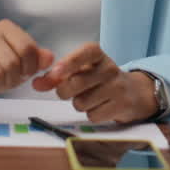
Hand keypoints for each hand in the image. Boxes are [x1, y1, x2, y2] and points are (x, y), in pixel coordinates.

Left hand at [31, 42, 157, 122]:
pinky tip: (100, 107)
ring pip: (81, 102)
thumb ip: (56, 76)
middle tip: (69, 92)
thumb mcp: (80, 71)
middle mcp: (109, 68)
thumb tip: (36, 83)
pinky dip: (92, 114)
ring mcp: (117, 86)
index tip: (56, 72)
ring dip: (79, 104)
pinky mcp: (122, 105)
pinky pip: (93, 115)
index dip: (69, 63)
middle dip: (64, 92)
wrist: (133, 92)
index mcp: (97, 54)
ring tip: (89, 98)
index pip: (84, 53)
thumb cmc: (99, 80)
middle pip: (75, 83)